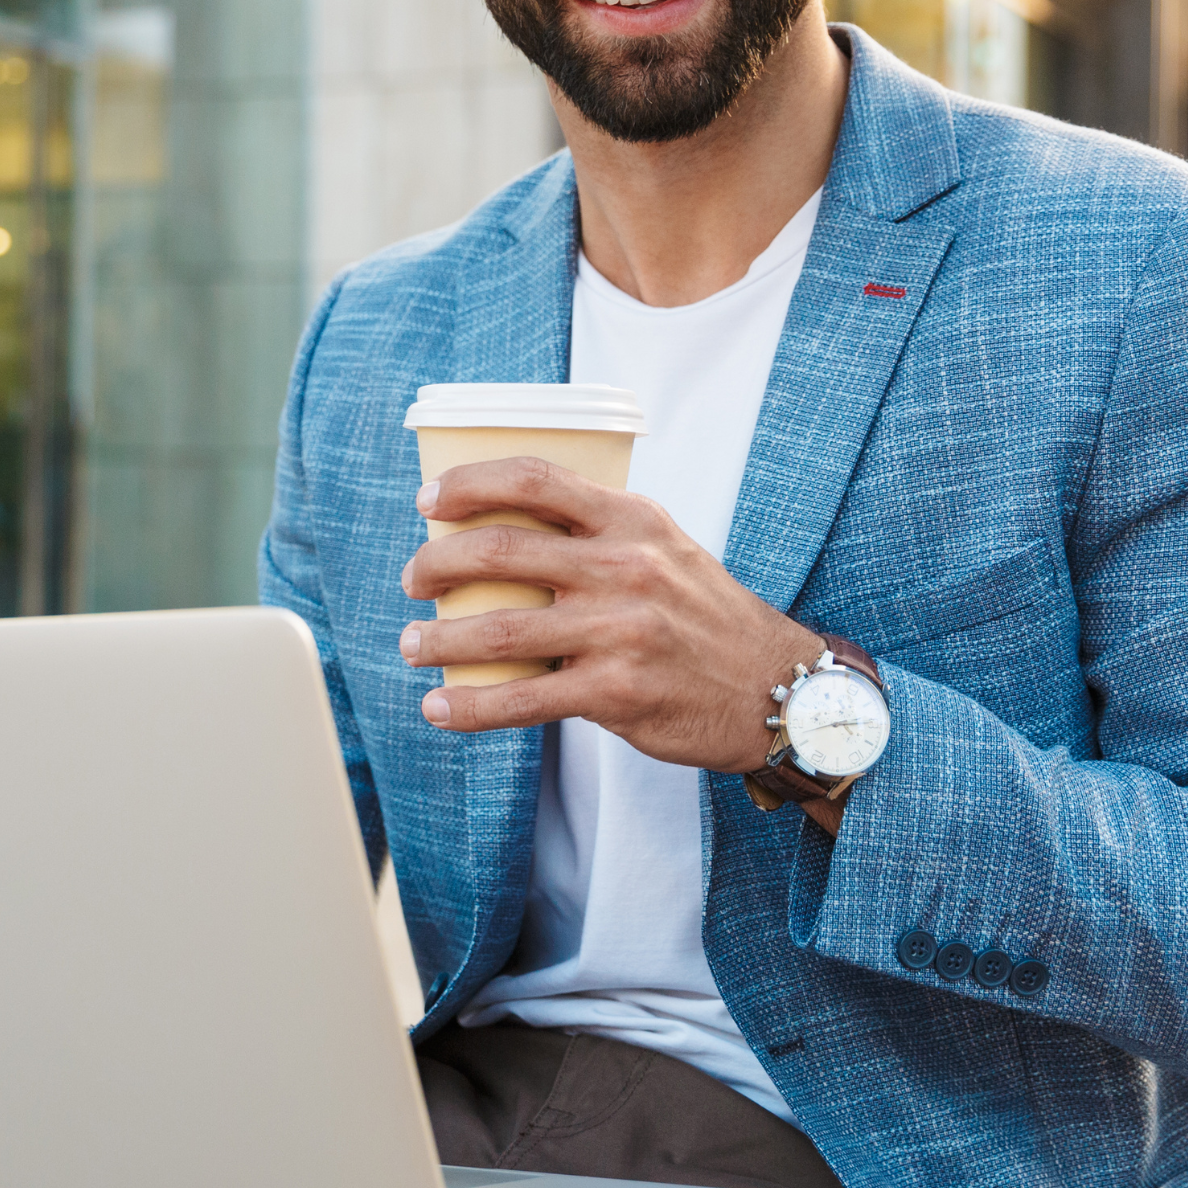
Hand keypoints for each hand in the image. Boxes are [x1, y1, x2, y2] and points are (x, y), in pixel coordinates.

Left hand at [396, 456, 820, 778]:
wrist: (774, 689)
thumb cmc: (704, 617)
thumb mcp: (665, 549)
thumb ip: (599, 534)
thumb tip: (503, 533)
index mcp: (634, 520)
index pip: (537, 479)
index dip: (470, 483)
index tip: (428, 500)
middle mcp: (626, 567)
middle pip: (502, 550)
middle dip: (437, 563)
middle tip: (413, 579)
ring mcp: (621, 631)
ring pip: (500, 630)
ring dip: (439, 639)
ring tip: (412, 644)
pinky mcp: (617, 693)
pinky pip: (522, 700)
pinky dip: (469, 707)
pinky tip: (438, 709)